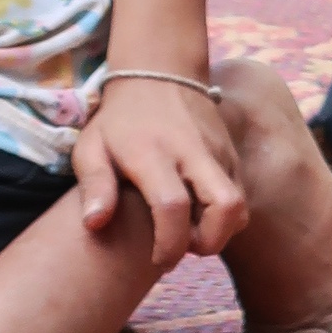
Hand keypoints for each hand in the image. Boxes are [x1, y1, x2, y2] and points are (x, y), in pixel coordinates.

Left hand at [71, 75, 245, 270]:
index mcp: (153, 154)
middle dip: (211, 242)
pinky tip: (199, 211)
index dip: (169, 243)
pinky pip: (240, 193)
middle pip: (225, 207)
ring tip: (191, 231)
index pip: (172, 207)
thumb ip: (94, 186)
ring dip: (221, 230)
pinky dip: (224, 213)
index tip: (158, 260)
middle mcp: (193, 153)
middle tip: (185, 248)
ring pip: (239, 204)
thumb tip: (94, 225)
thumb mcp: (91, 147)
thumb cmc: (118, 119)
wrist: (160, 72)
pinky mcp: (232, 153)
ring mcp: (218, 152)